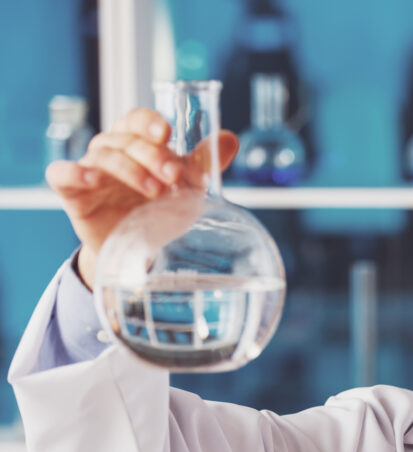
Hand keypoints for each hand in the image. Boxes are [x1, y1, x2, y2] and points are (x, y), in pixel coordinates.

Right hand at [45, 108, 238, 289]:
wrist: (138, 250)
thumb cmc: (158, 211)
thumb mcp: (187, 189)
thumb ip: (204, 164)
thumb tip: (229, 138)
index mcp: (135, 144)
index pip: (136, 120)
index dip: (149, 123)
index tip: (166, 133)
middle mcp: (110, 152)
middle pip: (124, 139)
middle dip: (152, 155)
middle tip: (174, 176)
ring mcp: (89, 171)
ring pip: (103, 155)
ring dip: (131, 170)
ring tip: (156, 191)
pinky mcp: (72, 194)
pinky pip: (60, 175)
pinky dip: (74, 173)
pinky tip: (92, 180)